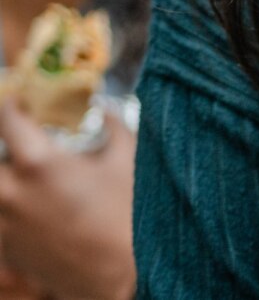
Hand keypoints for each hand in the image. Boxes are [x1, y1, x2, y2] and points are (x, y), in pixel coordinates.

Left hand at [0, 103, 134, 299]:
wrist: (124, 277)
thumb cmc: (129, 216)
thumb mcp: (127, 160)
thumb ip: (112, 127)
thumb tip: (104, 110)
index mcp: (38, 163)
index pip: (6, 116)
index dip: (14, 102)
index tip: (23, 99)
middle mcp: (10, 191)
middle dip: (9, 145)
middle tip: (27, 142)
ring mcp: (3, 223)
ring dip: (9, 177)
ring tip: (32, 176)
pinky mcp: (5, 247)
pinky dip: (11, 206)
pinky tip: (37, 206)